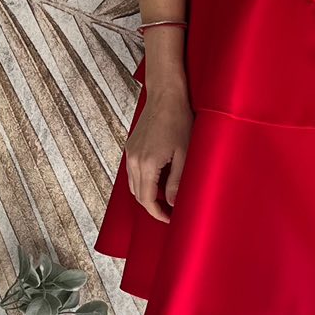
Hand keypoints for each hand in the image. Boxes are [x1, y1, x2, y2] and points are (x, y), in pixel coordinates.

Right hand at [126, 86, 191, 222]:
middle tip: (169, 213)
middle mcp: (134, 160)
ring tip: (164, 200)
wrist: (166, 96)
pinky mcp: (130, 146)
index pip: (148, 200)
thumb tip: (173, 203)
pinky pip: (132, 172)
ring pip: (133, 185)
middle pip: (138, 195)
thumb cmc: (179, 121)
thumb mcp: (185, 154)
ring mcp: (130, 153)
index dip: (158, 214)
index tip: (170, 219)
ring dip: (146, 195)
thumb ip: (177, 181)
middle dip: (153, 207)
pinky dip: (142, 182)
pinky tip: (156, 182)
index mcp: (147, 163)